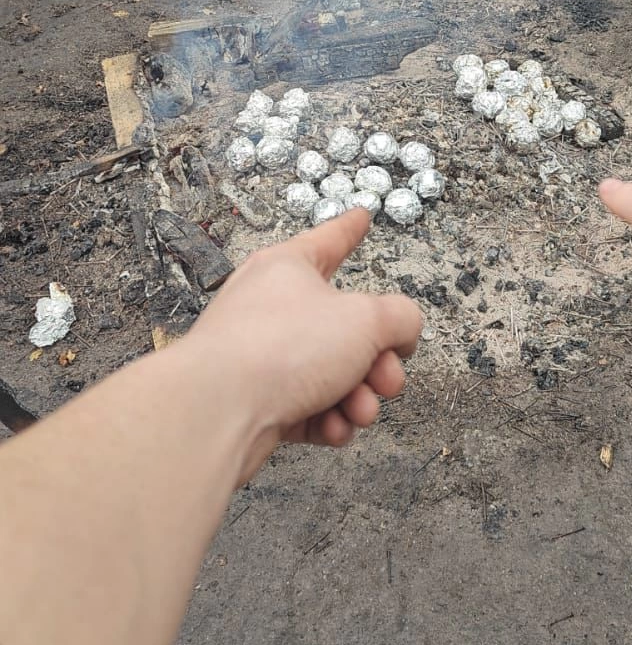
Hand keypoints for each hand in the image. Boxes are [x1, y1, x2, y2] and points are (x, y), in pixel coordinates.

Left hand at [185, 208, 421, 476]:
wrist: (218, 411)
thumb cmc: (279, 349)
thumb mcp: (366, 320)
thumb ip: (400, 318)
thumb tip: (400, 334)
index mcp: (288, 270)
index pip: (329, 240)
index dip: (351, 229)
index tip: (360, 217)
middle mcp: (270, 308)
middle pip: (343, 327)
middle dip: (377, 360)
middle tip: (387, 377)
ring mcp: (260, 357)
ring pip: (330, 374)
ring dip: (357, 397)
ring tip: (360, 410)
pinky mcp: (255, 402)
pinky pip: (308, 408)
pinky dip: (327, 420)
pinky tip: (333, 428)